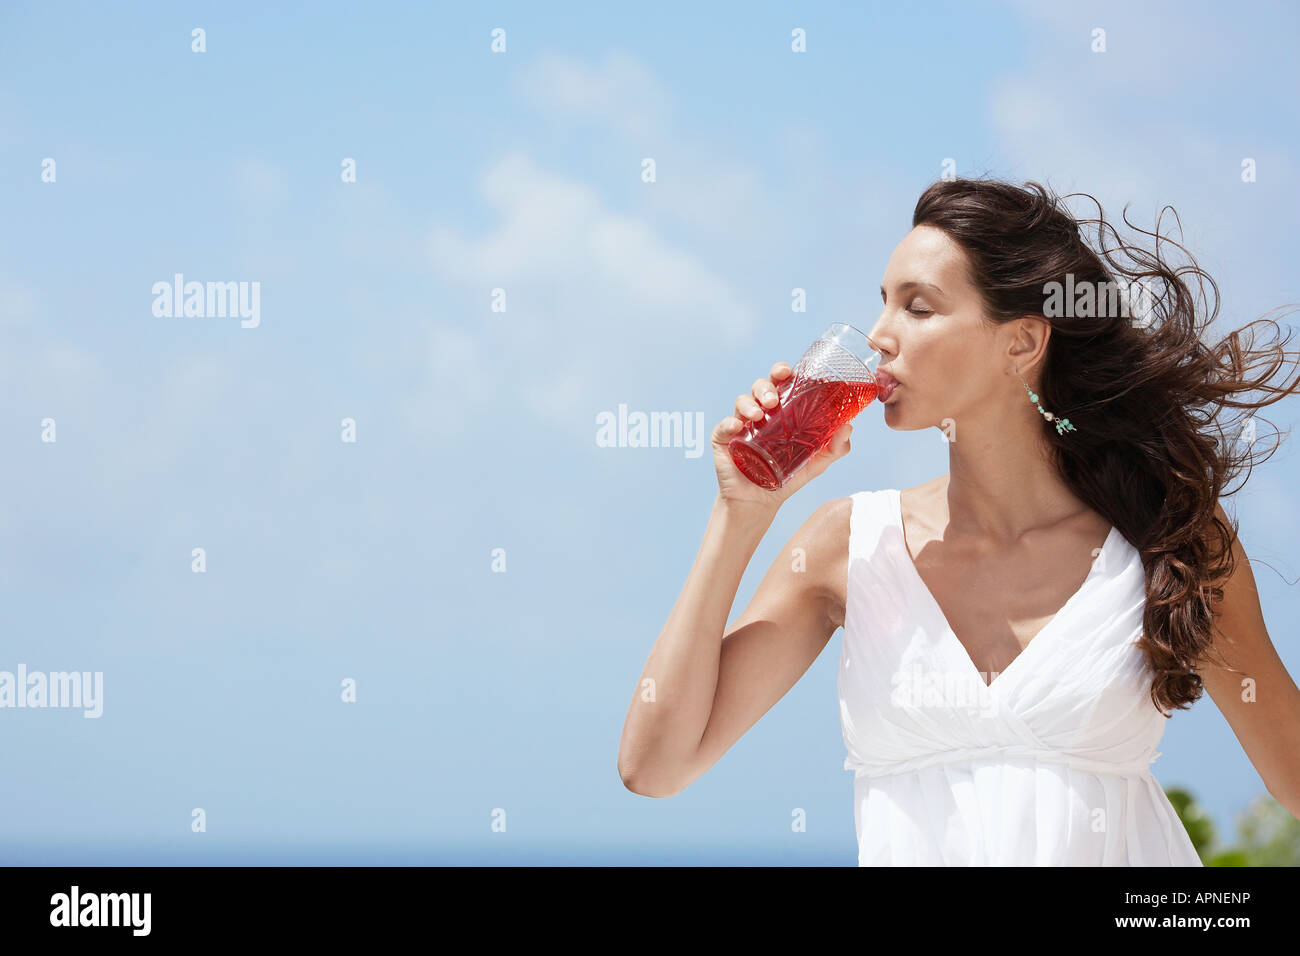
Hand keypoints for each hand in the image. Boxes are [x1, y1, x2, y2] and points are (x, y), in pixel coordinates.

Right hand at [711, 361, 853, 512]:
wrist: (760, 502)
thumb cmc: (786, 477)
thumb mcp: (815, 463)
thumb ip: (834, 447)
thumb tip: (848, 428)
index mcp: (780, 412)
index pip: (780, 384)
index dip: (781, 373)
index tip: (787, 372)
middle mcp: (760, 413)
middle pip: (760, 387)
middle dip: (766, 386)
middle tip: (773, 399)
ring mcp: (740, 425)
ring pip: (742, 401)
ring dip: (750, 403)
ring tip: (759, 415)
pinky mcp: (723, 440)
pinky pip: (723, 426)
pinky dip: (729, 423)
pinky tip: (737, 427)